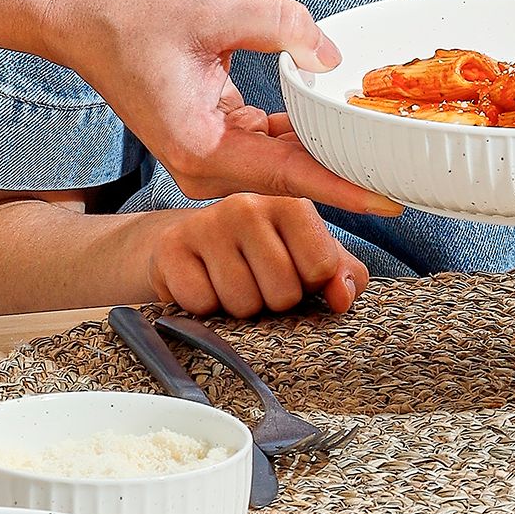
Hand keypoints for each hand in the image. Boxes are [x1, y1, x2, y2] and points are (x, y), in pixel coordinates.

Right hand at [59, 0, 400, 217]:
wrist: (83, 21)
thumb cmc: (132, 18)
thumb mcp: (212, 10)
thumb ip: (278, 25)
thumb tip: (330, 56)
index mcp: (201, 148)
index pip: (289, 175)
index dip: (344, 187)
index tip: (392, 200)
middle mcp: (203, 167)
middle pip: (292, 177)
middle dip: (348, 171)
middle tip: (411, 167)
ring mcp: (207, 157)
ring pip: (284, 162)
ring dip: (327, 150)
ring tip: (387, 142)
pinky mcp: (212, 140)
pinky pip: (269, 144)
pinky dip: (301, 132)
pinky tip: (338, 116)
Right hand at [145, 195, 368, 319]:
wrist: (191, 244)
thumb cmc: (261, 254)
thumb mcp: (309, 258)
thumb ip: (343, 275)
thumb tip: (342, 297)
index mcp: (291, 204)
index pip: (322, 268)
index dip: (310, 286)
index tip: (295, 274)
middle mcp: (249, 206)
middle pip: (283, 291)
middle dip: (274, 303)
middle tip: (259, 283)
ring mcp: (207, 224)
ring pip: (243, 303)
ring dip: (240, 309)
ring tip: (231, 284)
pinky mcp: (172, 247)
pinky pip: (202, 304)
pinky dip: (205, 308)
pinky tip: (203, 284)